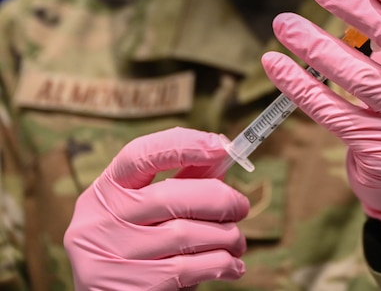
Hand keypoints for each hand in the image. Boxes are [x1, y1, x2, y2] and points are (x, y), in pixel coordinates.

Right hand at [64, 127, 249, 289]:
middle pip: (170, 196)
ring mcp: (108, 257)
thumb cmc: (138, 247)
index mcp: (104, 192)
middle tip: (241, 207)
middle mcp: (98, 222)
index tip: (221, 146)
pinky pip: (189, 269)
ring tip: (236, 241)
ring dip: (226, 236)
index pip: (139, 156)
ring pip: (186, 235)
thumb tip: (220, 153)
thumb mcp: (145, 212)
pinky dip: (221, 264)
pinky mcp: (126, 289)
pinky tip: (232, 265)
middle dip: (220, 199)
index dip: (183, 146)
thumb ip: (179, 183)